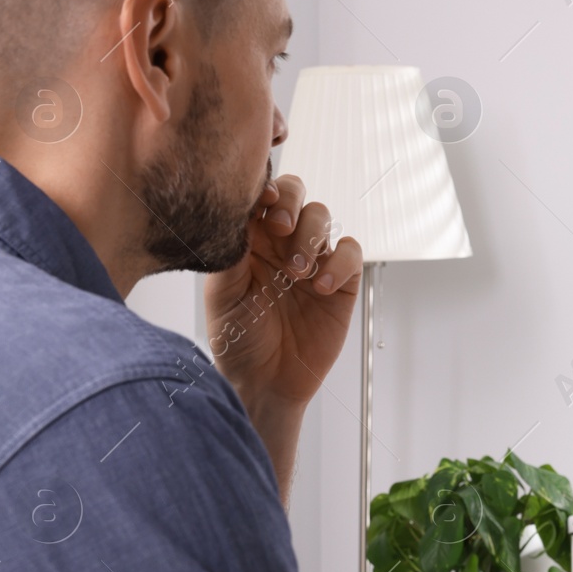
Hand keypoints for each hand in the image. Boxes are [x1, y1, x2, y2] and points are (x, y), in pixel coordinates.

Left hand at [204, 174, 363, 409]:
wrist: (265, 382)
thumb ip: (231, 252)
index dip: (264, 189)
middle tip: (280, 228)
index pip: (261, 197)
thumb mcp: (222, 294)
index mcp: (250, 240)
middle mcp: (282, 244)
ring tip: (297, 271)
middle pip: (296, 195)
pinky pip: (350, 254)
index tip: (261, 201)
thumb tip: (240, 214)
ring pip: (323, 218)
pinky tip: (322, 286)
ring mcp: (313, 260)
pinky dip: (340, 262)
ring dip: (311, 236)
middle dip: (290, 203)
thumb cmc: (238, 340)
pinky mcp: (341, 282)